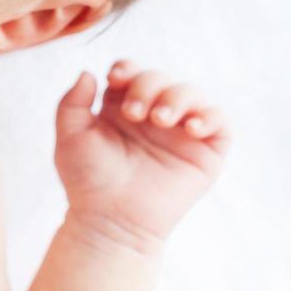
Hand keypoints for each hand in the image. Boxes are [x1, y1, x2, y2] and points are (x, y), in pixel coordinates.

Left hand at [53, 60, 231, 247]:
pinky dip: (210, 117)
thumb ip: (71, 102)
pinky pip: (220, 123)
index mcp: (122, 107)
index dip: (127, 69)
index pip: (132, 72)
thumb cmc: (88, 182)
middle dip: (148, 85)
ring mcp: (180, 132)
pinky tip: (191, 128)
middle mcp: (153, 115)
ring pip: (191, 93)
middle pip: (160, 77)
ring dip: (177, 97)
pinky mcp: (205, 153)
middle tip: (134, 114)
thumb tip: (88, 72)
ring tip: (160, 119)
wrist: (111, 221)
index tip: (116, 80)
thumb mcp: (70, 137)